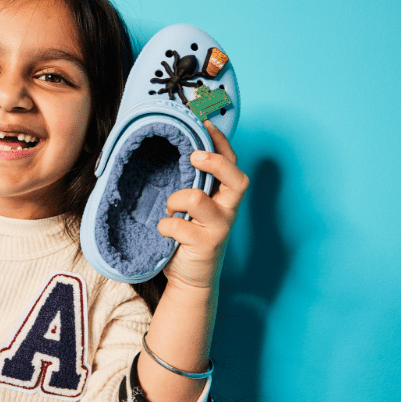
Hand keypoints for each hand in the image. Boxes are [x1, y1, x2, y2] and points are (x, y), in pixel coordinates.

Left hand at [158, 119, 248, 288]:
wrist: (190, 278)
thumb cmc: (189, 236)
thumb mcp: (193, 207)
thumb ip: (192, 185)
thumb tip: (176, 152)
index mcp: (225, 196)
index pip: (233, 163)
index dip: (221, 142)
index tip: (204, 123)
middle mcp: (228, 210)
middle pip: (236, 178)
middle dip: (214, 162)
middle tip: (193, 157)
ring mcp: (219, 228)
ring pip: (197, 198)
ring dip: (175, 200)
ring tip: (171, 210)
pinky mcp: (205, 245)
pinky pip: (176, 225)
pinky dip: (164, 226)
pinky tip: (165, 232)